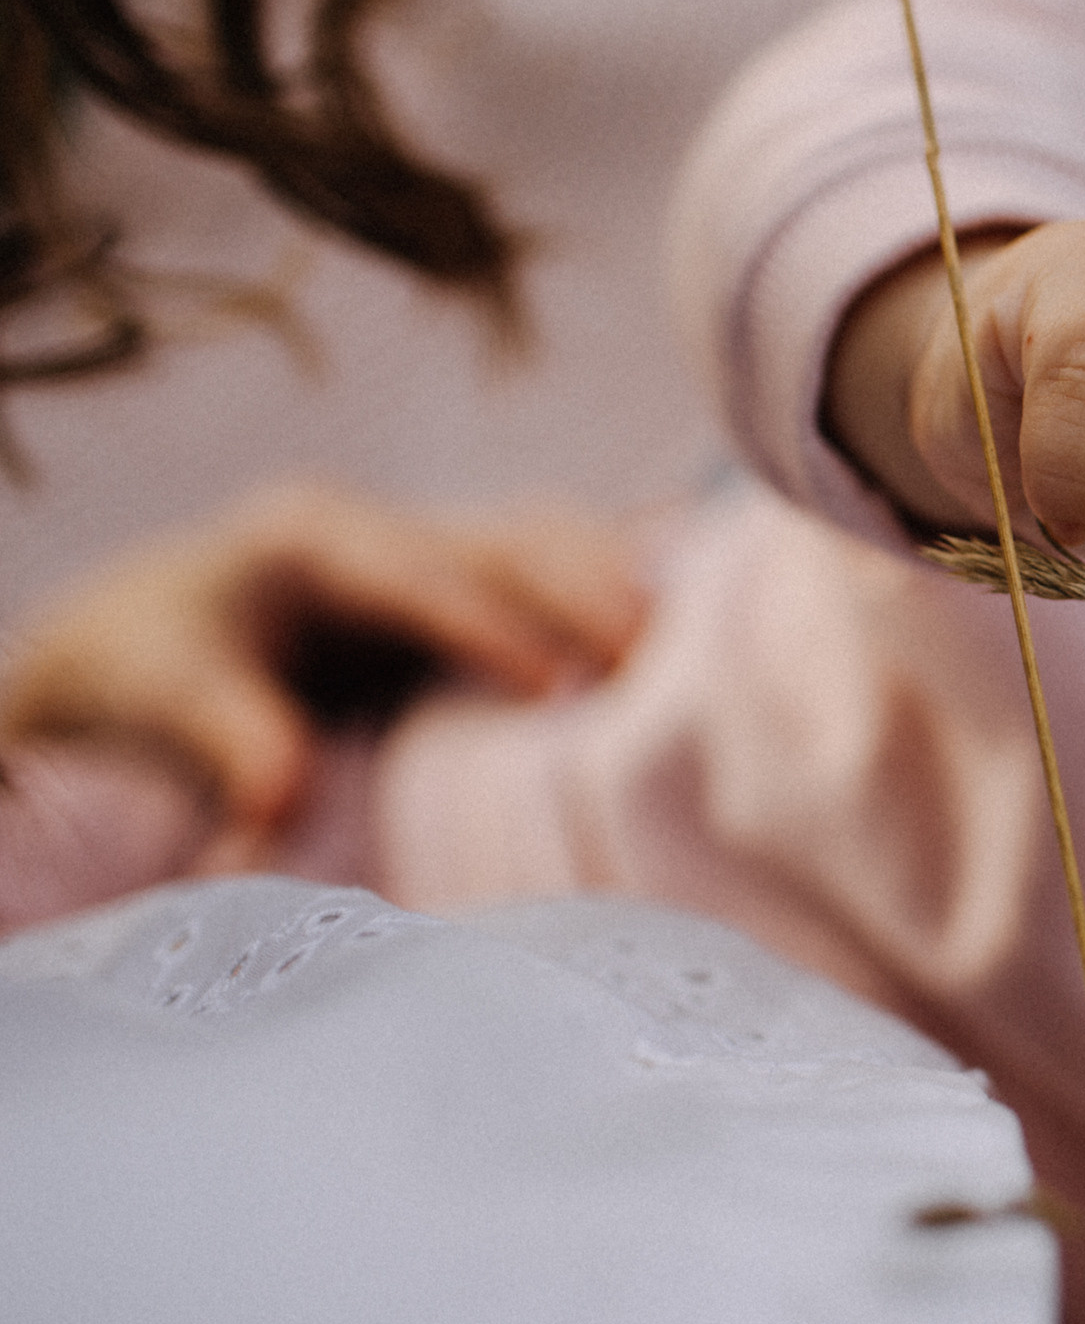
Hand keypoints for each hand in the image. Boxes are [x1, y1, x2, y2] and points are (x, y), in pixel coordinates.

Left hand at [0, 482, 647, 843]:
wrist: (152, 639)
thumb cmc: (154, 664)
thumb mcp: (160, 690)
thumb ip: (224, 733)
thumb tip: (282, 797)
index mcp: (307, 535)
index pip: (412, 571)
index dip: (482, 623)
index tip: (549, 684)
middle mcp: (389, 525)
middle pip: (509, 536)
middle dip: (584, 590)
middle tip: (655, 655)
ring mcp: (440, 544)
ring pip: (554, 541)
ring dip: (621, 588)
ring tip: (693, 649)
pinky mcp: (477, 581)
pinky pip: (566, 568)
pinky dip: (626, 590)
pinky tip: (694, 631)